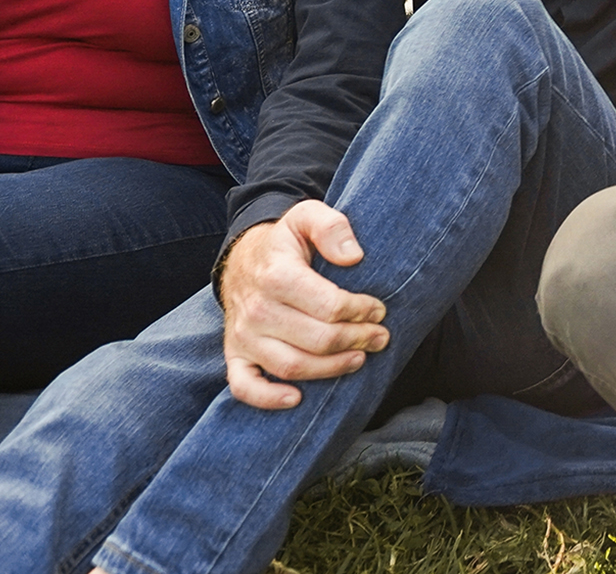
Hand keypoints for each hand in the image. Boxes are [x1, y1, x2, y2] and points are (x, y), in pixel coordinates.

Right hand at [220, 202, 388, 409]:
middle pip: (317, 340)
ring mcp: (243, 336)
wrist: (242, 257)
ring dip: (331, 369)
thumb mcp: (306, 216)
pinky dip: (268, 399)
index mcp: (277, 275)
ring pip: (292, 366)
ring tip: (359, 358)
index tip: (379, 310)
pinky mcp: (235, 354)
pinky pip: (244, 387)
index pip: (329, 306)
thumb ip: (331, 226)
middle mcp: (256, 309)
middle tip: (380, 337)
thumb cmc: (284, 241)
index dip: (360, 311)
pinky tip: (297, 399)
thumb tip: (354, 256)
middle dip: (356, 340)